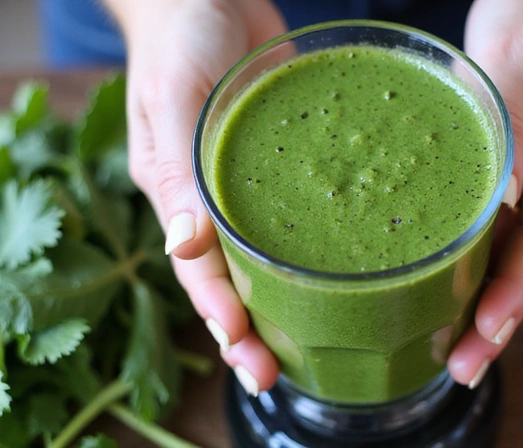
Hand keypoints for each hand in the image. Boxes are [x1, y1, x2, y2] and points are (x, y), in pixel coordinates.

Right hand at [104, 0, 286, 394]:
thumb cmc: (181, 36)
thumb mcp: (173, 97)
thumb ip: (178, 168)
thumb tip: (185, 244)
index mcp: (176, 190)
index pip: (197, 269)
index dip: (222, 316)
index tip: (251, 356)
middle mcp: (214, 197)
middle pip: (234, 275)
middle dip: (255, 327)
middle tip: (281, 371)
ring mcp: (253, 182)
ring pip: (268, 254)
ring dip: (288, 300)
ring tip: (317, 342)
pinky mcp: (289, 160)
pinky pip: (301, 209)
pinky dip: (318, 243)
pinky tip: (349, 268)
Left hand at [448, 0, 522, 385]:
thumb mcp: (504, 48)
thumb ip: (498, 119)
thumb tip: (497, 200)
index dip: (516, 294)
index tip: (483, 337)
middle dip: (503, 314)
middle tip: (461, 363)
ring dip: (503, 292)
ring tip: (458, 338)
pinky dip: (507, 257)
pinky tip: (473, 280)